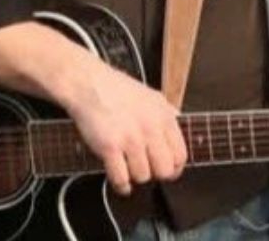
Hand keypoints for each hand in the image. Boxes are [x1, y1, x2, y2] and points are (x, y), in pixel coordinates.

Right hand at [63, 58, 187, 195]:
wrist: (87, 83)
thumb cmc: (116, 89)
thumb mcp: (151, 96)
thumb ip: (167, 113)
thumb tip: (179, 127)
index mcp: (163, 116)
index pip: (180, 155)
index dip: (174, 168)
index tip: (168, 171)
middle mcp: (150, 128)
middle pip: (165, 171)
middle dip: (155, 174)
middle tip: (147, 170)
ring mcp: (130, 138)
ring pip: (143, 176)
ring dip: (135, 176)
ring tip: (129, 168)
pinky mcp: (110, 147)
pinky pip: (121, 179)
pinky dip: (121, 185)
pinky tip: (120, 180)